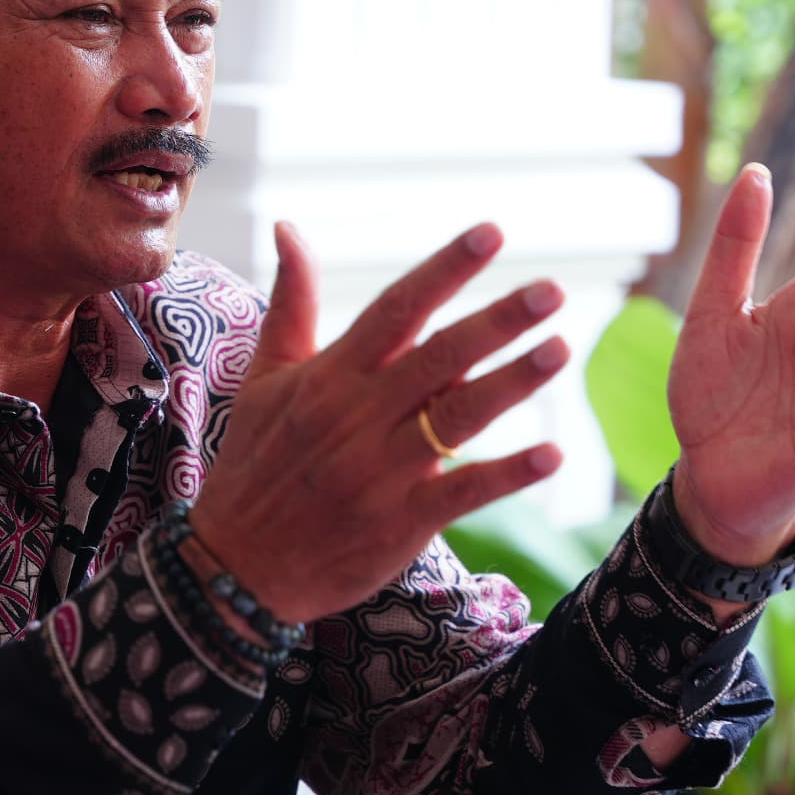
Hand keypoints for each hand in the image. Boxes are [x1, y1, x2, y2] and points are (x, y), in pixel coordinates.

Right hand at [193, 222, 568, 625]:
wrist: (235, 566)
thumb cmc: (252, 464)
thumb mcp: (263, 377)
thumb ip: (292, 302)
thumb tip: (290, 228)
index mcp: (330, 376)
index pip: (396, 308)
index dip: (445, 269)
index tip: (491, 234)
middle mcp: (358, 416)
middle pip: (439, 356)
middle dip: (498, 320)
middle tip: (552, 290)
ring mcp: (381, 471)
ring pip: (457, 416)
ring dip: (512, 383)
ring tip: (559, 348)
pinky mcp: (399, 523)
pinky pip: (462, 493)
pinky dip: (507, 475)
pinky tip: (552, 456)